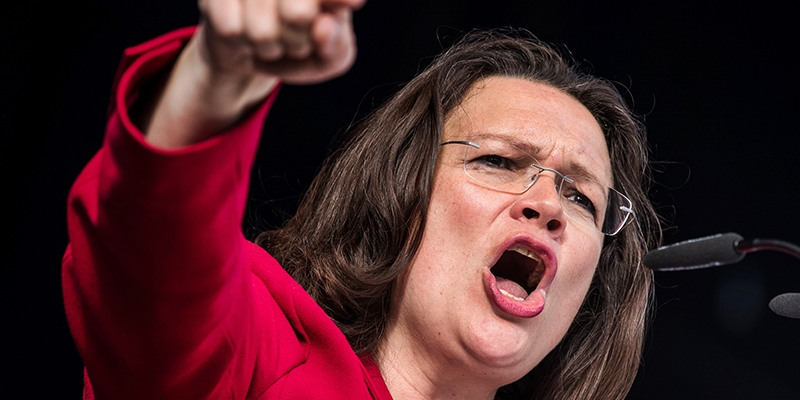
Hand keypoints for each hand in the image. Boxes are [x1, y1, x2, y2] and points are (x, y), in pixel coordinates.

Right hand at [197, 0, 364, 83]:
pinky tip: (244, 32)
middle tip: (296, 38)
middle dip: (298, 41)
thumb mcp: (328, 57)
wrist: (250, 52)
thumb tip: (325, 26)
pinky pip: (231, 29)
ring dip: (268, 46)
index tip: (353, 3)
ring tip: (269, 37)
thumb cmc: (298, 47)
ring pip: (263, 30)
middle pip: (299, 14)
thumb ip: (337, 46)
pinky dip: (240, 43)